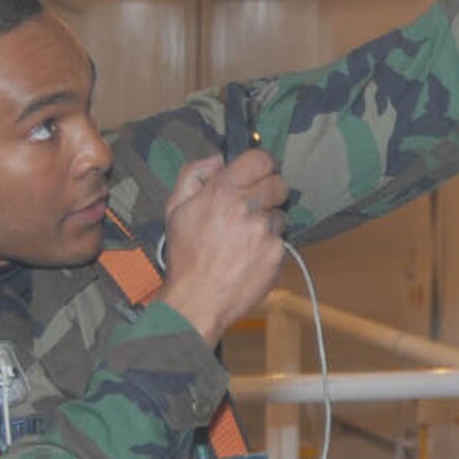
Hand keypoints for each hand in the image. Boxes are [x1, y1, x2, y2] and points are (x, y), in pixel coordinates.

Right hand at [156, 150, 289, 344]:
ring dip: (269, 221)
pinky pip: (282, 239)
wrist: (197, 300)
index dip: (261, 164)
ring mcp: (265, 231)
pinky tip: (251, 255)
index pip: (261, 158)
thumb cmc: (185, 255)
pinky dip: (270, 245)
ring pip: (282, 213)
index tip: (258, 173)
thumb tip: (218, 159)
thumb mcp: (176, 209)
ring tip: (247, 237)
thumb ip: (194, 175)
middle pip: (279, 183)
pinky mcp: (277, 253)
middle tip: (254, 205)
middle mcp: (248, 207)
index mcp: (222, 191)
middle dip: (269, 191)